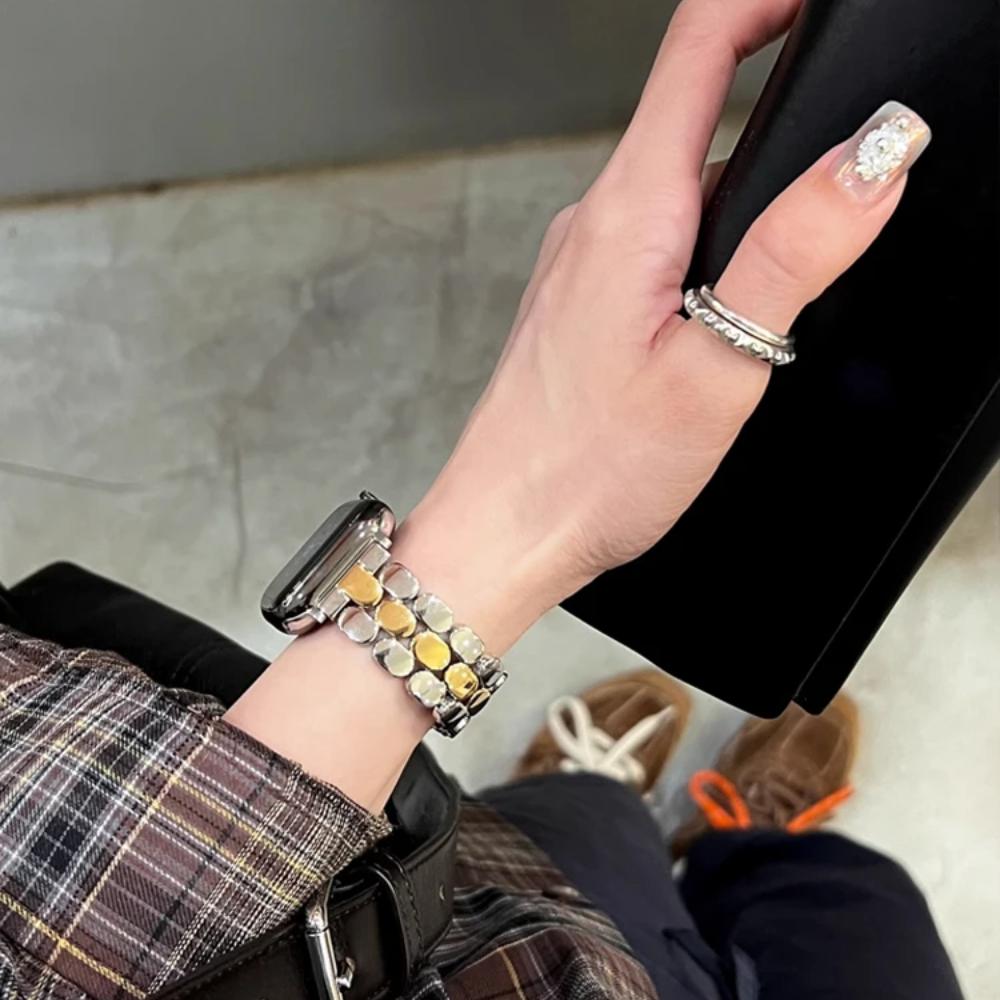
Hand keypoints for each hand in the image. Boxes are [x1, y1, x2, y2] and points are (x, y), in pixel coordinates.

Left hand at [397, 0, 928, 651]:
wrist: (506, 528)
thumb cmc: (590, 469)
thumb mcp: (717, 366)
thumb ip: (793, 254)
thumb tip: (872, 159)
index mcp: (629, 215)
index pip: (699, 49)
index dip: (770, 2)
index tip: (821, 7)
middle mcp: (593, 221)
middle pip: (692, 117)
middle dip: (776, 125)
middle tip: (836, 183)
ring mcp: (580, 260)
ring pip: (675, 190)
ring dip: (738, 207)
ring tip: (775, 281)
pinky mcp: (579, 298)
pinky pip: (649, 242)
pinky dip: (699, 252)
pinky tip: (713, 321)